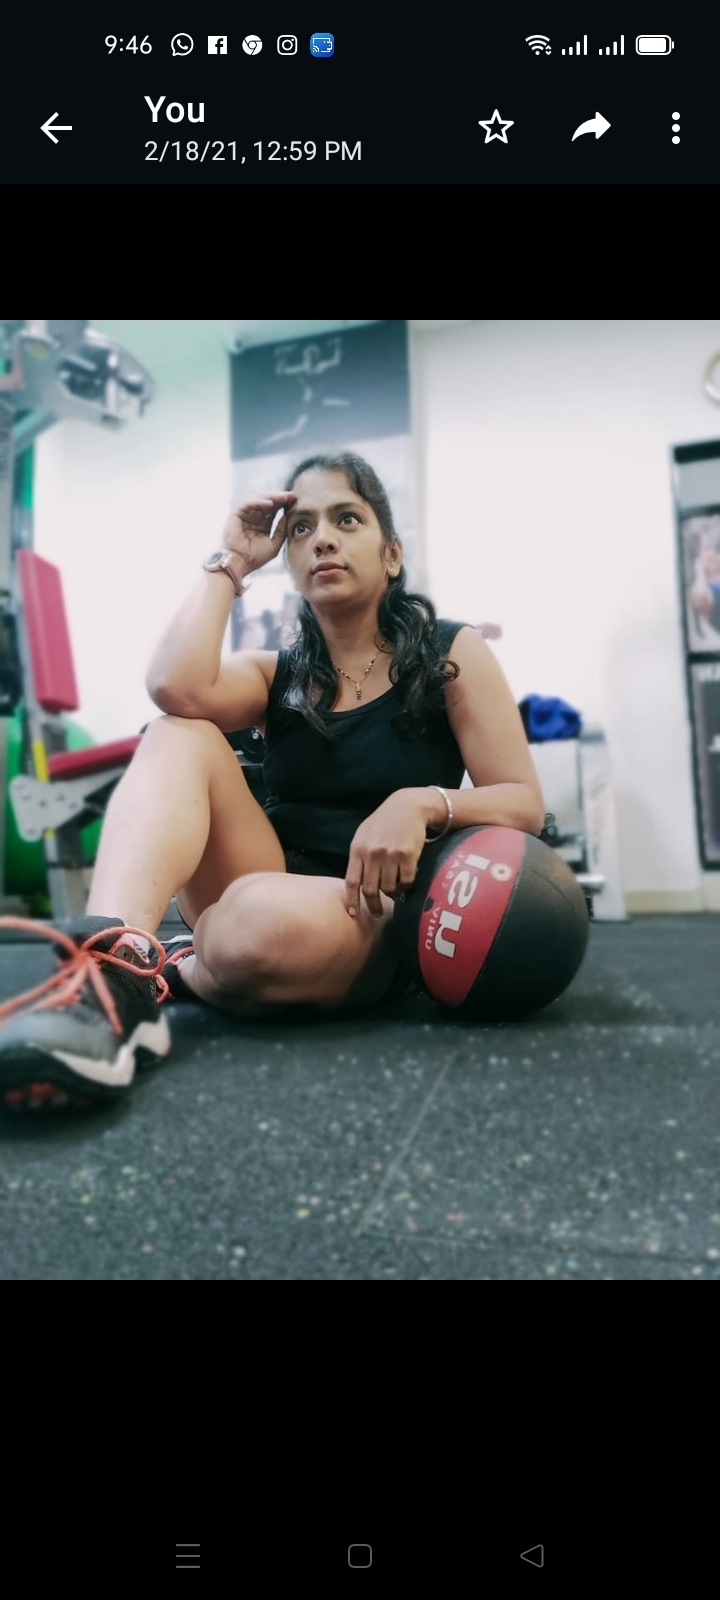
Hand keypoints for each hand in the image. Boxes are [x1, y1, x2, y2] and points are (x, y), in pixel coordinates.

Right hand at [221, 491, 297, 575]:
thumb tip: (287, 515)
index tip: (296, 500)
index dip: (285, 504)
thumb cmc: (256, 557)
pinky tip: (270, 503)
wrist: (240, 563)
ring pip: (260, 500)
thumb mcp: (274, 544)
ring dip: (272, 497)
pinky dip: (259, 502)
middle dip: (280, 498)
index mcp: (263, 524)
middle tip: (292, 495)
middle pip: (269, 502)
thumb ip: (281, 530)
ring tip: (283, 497)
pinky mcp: (236, 514)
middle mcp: (254, 517)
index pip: (275, 510)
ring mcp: (245, 515)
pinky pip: (249, 503)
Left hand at [344, 791, 426, 918]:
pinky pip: (406, 881)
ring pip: (389, 888)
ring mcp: (390, 855)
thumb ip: (359, 857)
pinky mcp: (408, 855)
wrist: (408, 806)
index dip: (352, 901)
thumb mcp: (364, 835)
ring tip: (395, 889)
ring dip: (393, 893)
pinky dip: (406, 885)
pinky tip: (406, 879)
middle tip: (377, 913)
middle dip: (373, 905)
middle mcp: (372, 853)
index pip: (352, 881)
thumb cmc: (384, 822)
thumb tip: (355, 885)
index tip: (354, 914)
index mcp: (358, 849)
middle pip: (370, 890)